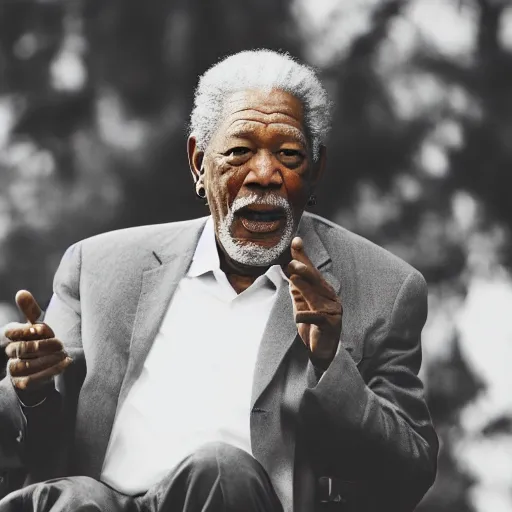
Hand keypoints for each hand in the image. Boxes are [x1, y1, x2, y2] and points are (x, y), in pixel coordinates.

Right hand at [2, 290, 71, 395]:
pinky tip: (65, 363)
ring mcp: (14, 368)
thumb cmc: (41, 340)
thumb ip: (30, 310)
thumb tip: (21, 292)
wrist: (42, 368)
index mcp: (12, 335)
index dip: (25, 330)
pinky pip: (33, 379)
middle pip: (22, 348)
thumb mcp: (38, 324)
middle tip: (61, 343)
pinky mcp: (22, 383)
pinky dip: (51, 371)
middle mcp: (10, 352)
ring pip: (27, 365)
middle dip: (44, 345)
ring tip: (65, 353)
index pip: (11, 331)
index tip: (42, 329)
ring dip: (48, 359)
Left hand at [287, 237, 341, 369]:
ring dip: (305, 287)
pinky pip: (317, 318)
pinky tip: (298, 316)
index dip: (303, 256)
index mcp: (322, 290)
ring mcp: (332, 310)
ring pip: (316, 296)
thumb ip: (297, 289)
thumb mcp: (302, 305)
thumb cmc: (311, 327)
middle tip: (291, 262)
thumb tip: (288, 269)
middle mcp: (329, 297)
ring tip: (293, 277)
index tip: (295, 241)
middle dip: (304, 269)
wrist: (322, 353)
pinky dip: (307, 316)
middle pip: (315, 280)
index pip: (310, 270)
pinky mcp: (331, 325)